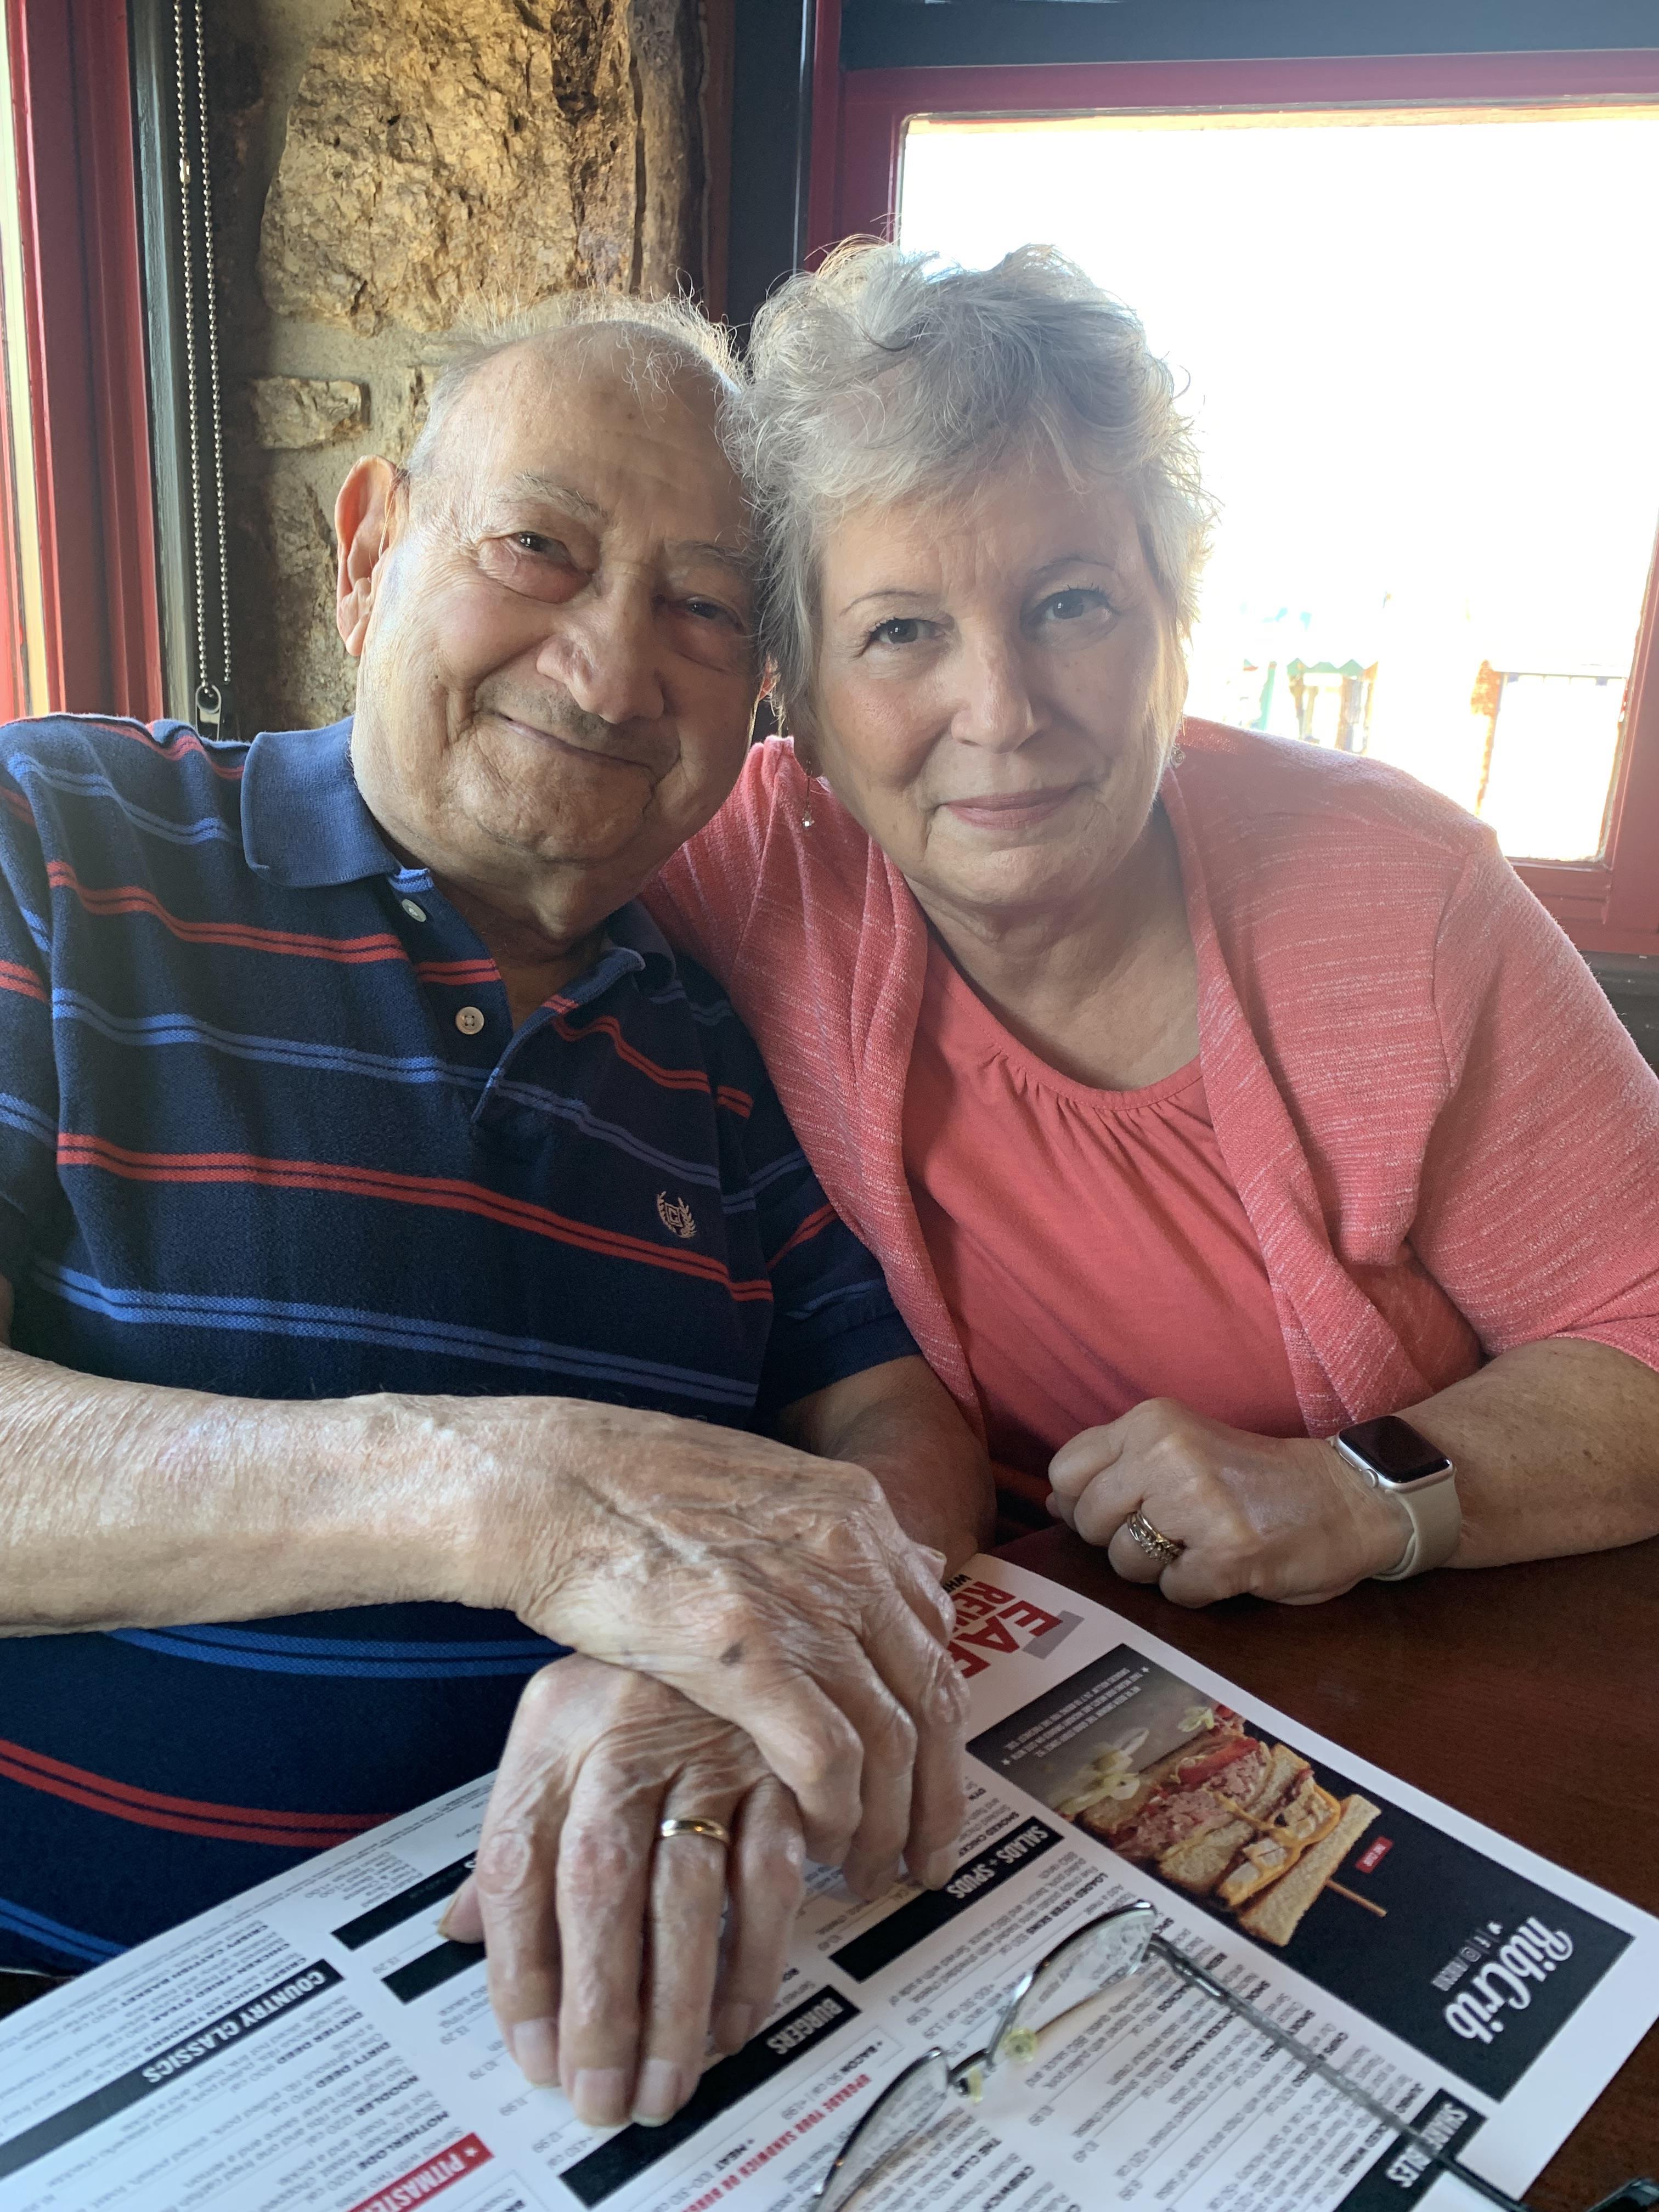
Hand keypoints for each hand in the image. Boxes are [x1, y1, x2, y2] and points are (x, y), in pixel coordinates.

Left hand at [439, 1657, 804, 2129]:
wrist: (729, 1580)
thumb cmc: (632, 1673)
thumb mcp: (554, 1728)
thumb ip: (517, 1833)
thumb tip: (463, 1932)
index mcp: (554, 1727)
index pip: (518, 1864)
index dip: (522, 1970)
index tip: (534, 2053)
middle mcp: (622, 1734)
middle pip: (597, 1884)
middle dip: (600, 2005)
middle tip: (600, 2093)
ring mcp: (707, 1744)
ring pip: (686, 1890)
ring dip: (680, 2001)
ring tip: (668, 2079)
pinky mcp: (780, 1761)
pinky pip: (771, 1871)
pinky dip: (758, 1953)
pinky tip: (739, 2014)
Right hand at [450, 1397, 966, 1890]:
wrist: (550, 1481)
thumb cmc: (628, 1492)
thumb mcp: (753, 1495)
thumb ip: (823, 1542)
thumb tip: (886, 1582)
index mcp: (854, 1511)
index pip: (934, 1637)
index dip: (937, 1721)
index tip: (930, 1778)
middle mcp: (849, 1551)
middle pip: (932, 1697)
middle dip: (937, 1794)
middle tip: (924, 1858)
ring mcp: (804, 1600)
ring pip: (892, 1740)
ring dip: (887, 1823)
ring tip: (868, 1872)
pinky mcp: (751, 1653)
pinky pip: (828, 1758)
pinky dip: (835, 1815)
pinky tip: (817, 1847)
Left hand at [1047, 1400, 1408, 1604]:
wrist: (1347, 1497)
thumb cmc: (1254, 1477)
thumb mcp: (1180, 1449)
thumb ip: (1117, 1470)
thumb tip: (1053, 1504)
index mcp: (1152, 1422)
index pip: (1066, 1472)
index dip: (1083, 1505)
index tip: (1120, 1512)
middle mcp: (1168, 1455)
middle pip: (1091, 1523)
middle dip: (1120, 1541)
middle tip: (1170, 1534)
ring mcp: (1199, 1506)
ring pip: (1126, 1562)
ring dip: (1159, 1569)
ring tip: (1202, 1547)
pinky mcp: (1229, 1555)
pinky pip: (1174, 1593)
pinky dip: (1196, 1591)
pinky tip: (1226, 1567)